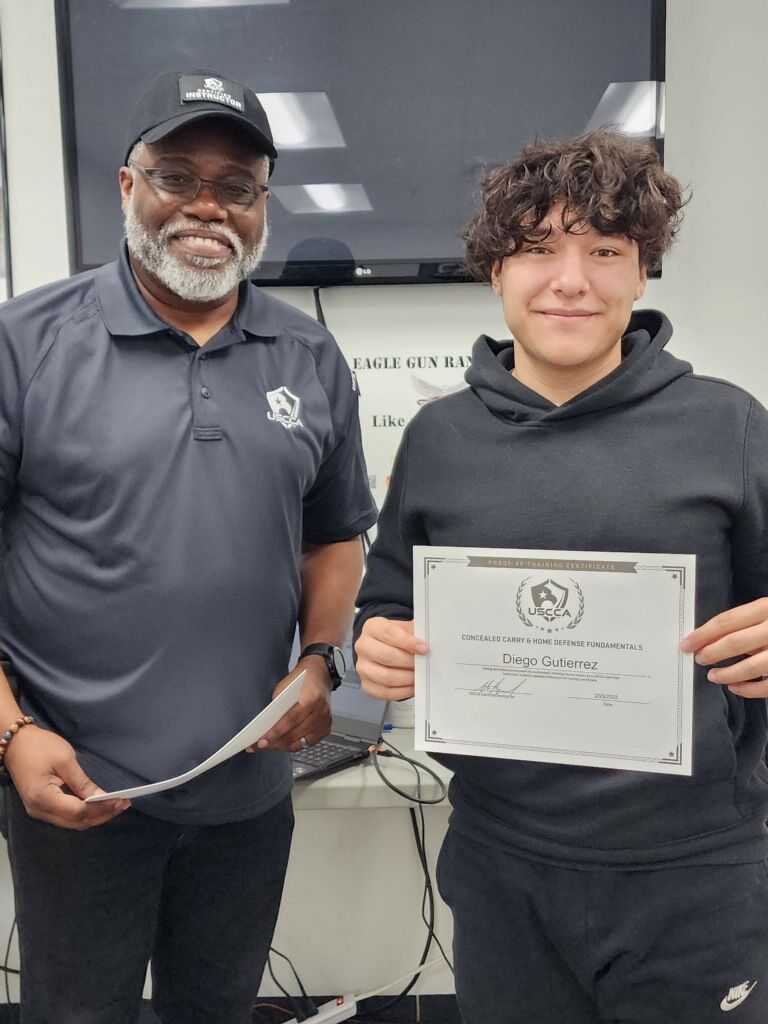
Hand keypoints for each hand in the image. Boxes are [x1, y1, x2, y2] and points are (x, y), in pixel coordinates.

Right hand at [4, 725, 130, 829]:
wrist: (16, 743)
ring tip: (115, 807)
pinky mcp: (40, 807)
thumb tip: (103, 797)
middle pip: (76, 822)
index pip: (78, 812)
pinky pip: (65, 817)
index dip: (101, 809)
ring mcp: (38, 811)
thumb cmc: (40, 747)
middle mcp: (39, 810)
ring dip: (94, 817)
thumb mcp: (65, 760)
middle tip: (123, 805)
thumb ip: (83, 782)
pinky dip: (83, 814)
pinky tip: (97, 807)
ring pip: (71, 823)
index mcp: (44, 798)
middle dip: (101, 816)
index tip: (120, 801)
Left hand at [250, 661, 332, 752]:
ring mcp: (325, 722)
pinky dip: (295, 744)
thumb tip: (267, 725)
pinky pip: (308, 743)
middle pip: (295, 734)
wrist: (320, 674)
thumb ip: (277, 706)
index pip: (290, 721)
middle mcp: (321, 712)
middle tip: (261, 745)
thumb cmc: (302, 679)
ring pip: (301, 743)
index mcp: (311, 699)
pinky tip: (284, 743)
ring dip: (284, 746)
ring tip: (271, 745)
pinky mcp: (326, 728)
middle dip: (276, 742)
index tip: (262, 741)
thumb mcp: (284, 687)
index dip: (275, 733)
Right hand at [355, 617, 427, 700]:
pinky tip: (413, 686)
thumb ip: (415, 633)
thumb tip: (426, 645)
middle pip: (386, 656)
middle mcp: (363, 646)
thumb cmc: (398, 638)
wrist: (387, 648)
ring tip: (420, 675)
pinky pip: (385, 692)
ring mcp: (362, 667)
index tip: (424, 649)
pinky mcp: (366, 685)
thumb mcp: (406, 628)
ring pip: (385, 677)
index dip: (407, 642)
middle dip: (409, 662)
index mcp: (372, 627)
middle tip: (424, 664)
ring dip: (407, 678)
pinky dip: (402, 691)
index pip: (388, 633)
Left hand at [681, 597, 767, 696]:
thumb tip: (711, 637)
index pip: (727, 621)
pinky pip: (767, 685)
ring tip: (713, 676)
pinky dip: (748, 690)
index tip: (686, 643)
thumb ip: (749, 622)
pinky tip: (735, 688)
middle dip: (711, 653)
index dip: (703, 633)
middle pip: (735, 642)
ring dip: (727, 674)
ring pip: (751, 666)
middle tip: (698, 659)